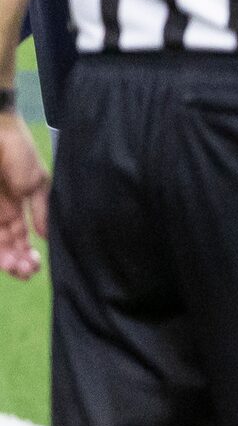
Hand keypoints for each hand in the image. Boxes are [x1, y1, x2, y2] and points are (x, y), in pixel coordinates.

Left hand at [0, 110, 46, 279]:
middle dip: (16, 261)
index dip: (26, 254)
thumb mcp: (37, 182)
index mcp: (16, 206)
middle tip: (26, 272)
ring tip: (17, 268)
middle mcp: (0, 213)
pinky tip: (5, 258)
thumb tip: (45, 236)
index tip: (35, 266)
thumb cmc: (19, 152)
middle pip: (5, 244)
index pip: (20, 237)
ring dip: (5, 258)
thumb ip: (41, 211)